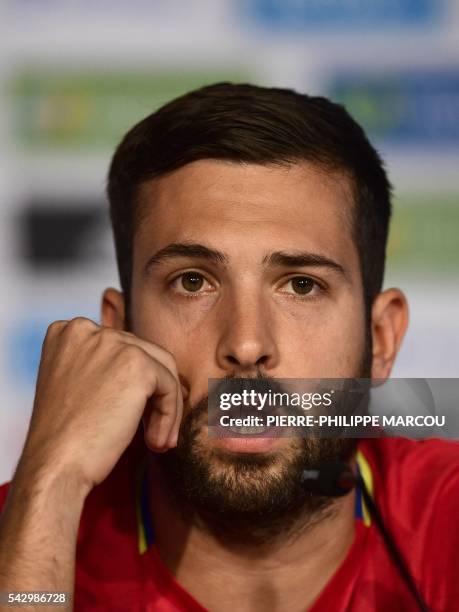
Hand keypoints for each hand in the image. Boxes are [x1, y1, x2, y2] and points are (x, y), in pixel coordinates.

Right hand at [20, 317, 183, 492]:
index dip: (133, 383)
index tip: (133, 414)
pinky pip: (170, 388)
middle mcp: (88, 329)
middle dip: (153, 395)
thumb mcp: (77, 386)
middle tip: (152, 432)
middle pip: (145, 354)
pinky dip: (170, 416)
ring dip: (166, 407)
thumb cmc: (65, 438)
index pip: (120, 347)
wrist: (54, 466)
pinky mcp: (137, 365)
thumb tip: (153, 370)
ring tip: (158, 441)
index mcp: (68, 331)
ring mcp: (113, 343)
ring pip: (163, 370)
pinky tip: (157, 443)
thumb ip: (104, 366)